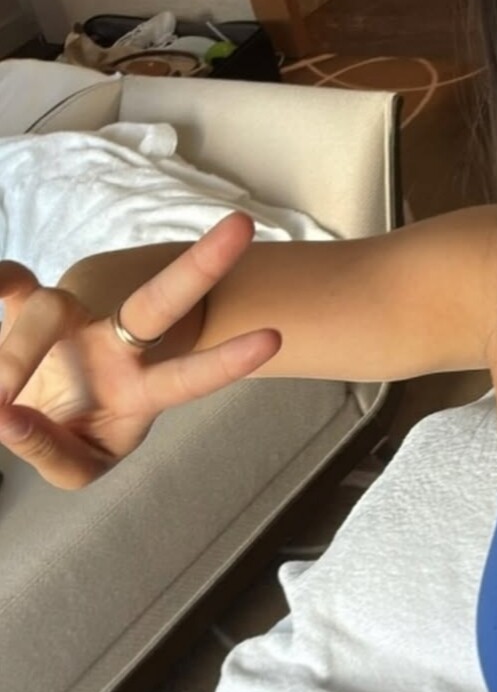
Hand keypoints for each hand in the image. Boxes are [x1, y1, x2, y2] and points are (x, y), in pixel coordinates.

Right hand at [0, 213, 280, 488]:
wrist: (29, 409)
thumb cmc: (74, 435)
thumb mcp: (79, 465)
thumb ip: (54, 453)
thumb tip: (5, 419)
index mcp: (142, 387)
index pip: (189, 377)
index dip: (228, 362)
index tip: (274, 338)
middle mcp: (115, 345)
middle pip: (157, 303)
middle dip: (200, 266)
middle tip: (243, 226)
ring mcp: (71, 320)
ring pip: (48, 309)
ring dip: (17, 354)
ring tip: (1, 402)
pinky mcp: (22, 305)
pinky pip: (8, 283)